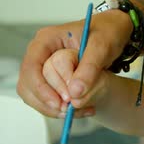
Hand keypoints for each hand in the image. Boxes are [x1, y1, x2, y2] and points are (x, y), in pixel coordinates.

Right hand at [17, 10, 131, 116]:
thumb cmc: (108, 32)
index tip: (60, 103)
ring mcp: (44, 67)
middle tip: (72, 110)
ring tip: (81, 110)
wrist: (115, 32)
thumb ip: (89, 68)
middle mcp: (40, 54)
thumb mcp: (102, 47)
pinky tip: (84, 108)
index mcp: (47, 39)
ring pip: (35, 95)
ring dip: (54, 108)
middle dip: (48, 101)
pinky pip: (48, 98)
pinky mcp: (52, 80)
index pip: (31, 67)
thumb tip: (74, 93)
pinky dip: (62, 108)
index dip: (41, 88)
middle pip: (29, 84)